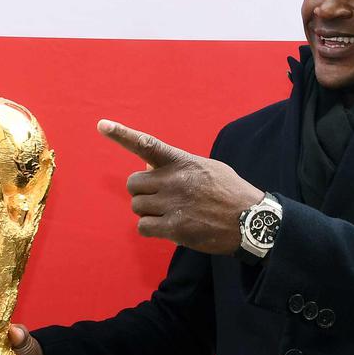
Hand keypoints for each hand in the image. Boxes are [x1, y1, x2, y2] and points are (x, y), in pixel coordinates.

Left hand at [99, 119, 262, 255]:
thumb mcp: (206, 168)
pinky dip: (151, 229)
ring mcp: (173, 204)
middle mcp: (173, 180)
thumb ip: (177, 166)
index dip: (122, 134)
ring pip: (137, 207)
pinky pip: (143, 227)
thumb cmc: (229, 192)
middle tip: (160, 198)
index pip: (147, 144)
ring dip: (148, 212)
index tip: (102, 125)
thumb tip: (148, 170)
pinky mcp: (175, 228)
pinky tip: (168, 228)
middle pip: (133, 184)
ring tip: (170, 214)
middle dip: (143, 192)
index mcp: (181, 162)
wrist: (251, 220)